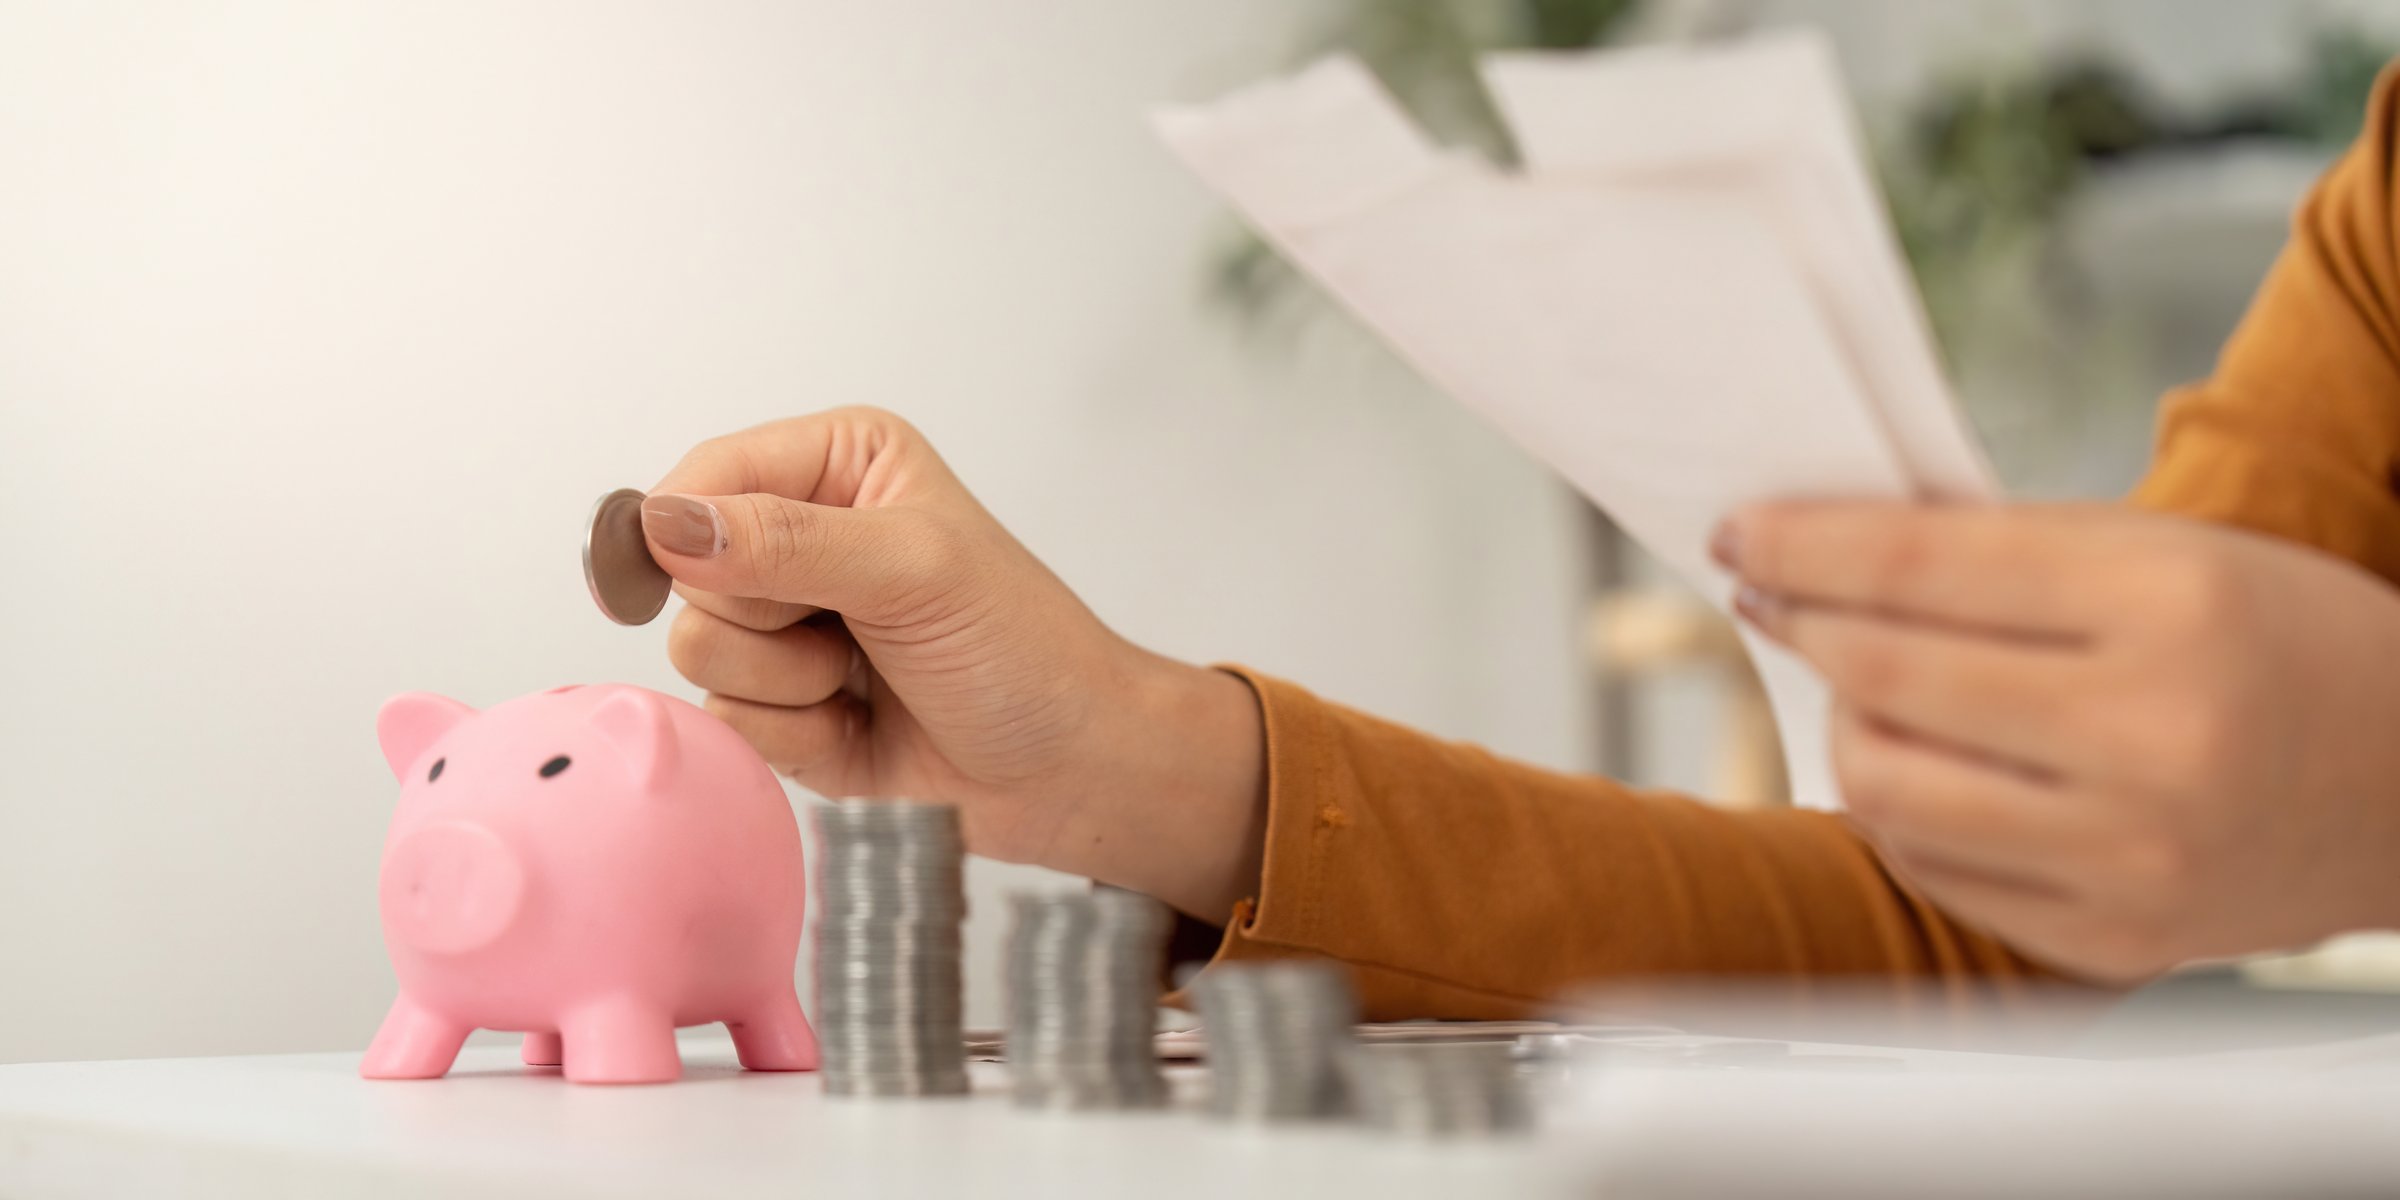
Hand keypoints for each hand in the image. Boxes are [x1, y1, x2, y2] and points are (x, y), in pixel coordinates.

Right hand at [640, 407, 1266, 918]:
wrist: (1069, 770)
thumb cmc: (1022, 649)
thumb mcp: (914, 570)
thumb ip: (787, 541)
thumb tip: (666, 522)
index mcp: (837, 466)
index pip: (707, 475)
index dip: (682, 526)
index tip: (690, 572)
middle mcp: (799, 537)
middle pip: (688, 573)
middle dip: (769, 619)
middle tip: (860, 633)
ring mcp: (787, 628)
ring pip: (699, 653)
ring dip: (790, 683)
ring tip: (869, 678)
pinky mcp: (781, 708)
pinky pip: (728, 722)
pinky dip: (799, 735)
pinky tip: (862, 727)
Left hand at [1717, 502, 2399, 982]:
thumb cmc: (2284, 644)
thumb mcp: (2170, 552)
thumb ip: (2001, 550)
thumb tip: (1824, 547)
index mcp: (2172, 608)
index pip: (1920, 569)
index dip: (1804, 546)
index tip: (1739, 531)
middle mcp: (2153, 741)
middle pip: (1886, 678)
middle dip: (1802, 623)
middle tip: (1775, 594)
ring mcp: (2133, 856)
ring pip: (1886, 789)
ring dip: (1841, 723)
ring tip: (1857, 683)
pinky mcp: (2114, 939)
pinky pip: (1936, 871)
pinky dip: (1899, 811)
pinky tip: (1916, 764)